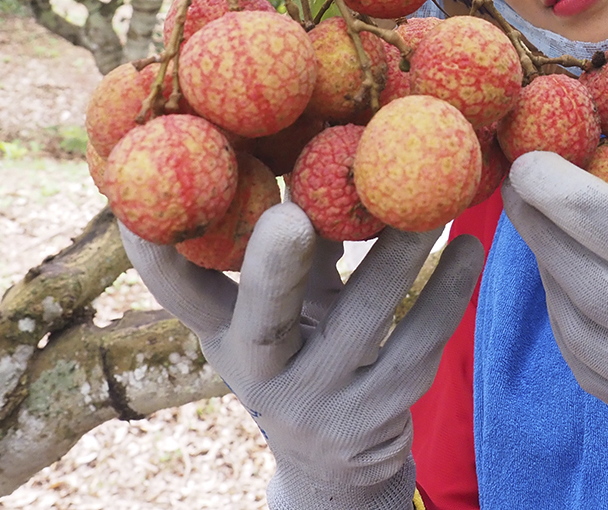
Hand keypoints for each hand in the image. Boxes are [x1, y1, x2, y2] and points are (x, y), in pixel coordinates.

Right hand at [119, 202, 483, 509]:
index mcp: (226, 338)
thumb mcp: (282, 313)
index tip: (137, 212)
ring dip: (399, 256)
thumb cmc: (303, 353)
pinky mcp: (380, 415)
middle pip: (263, 321)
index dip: (156, 258)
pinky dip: (447, 294)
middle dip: (273, 269)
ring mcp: (321, 403)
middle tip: (290, 215)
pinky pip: (420, 346)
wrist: (341, 462)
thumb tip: (308, 145)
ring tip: (432, 205)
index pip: (180, 295)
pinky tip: (470, 248)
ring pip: (364, 321)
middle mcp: (262, 377)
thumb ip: (293, 251)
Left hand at [501, 135, 607, 509]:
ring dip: (550, 280)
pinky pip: (600, 379)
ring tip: (541, 231)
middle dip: (543, 231)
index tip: (531, 159)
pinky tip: (567, 292)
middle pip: (591, 286)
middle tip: (517, 185)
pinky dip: (571, 332)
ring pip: (585, 337)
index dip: (567, 194)